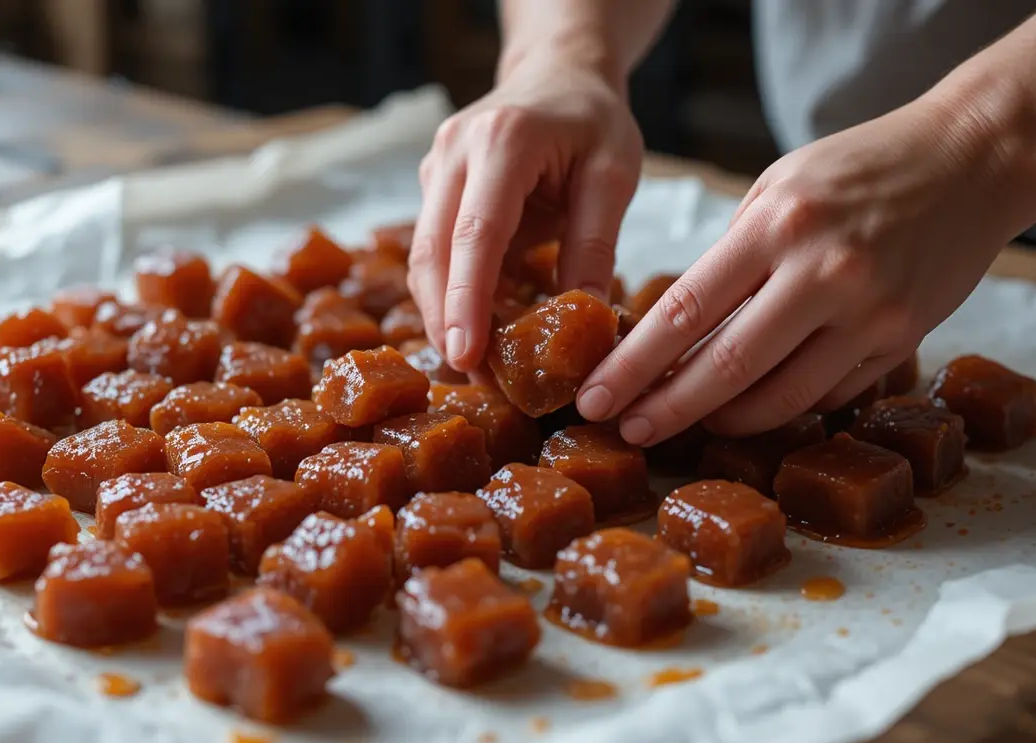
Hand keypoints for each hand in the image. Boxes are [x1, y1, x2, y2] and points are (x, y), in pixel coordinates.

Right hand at [408, 52, 643, 372]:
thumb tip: (587, 321)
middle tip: (472, 377)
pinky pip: (434, 249)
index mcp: (503, 141)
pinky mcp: (433, 187)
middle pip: (433, 250)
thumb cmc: (592, 121)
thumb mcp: (612, 177)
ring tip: (475, 365)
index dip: (466, 300)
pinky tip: (474, 328)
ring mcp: (435, 168)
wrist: (558, 73)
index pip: (476, 233)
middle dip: (445, 319)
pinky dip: (450, 292)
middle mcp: (454, 152)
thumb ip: (594, 246)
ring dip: (443, 312)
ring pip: (424, 256)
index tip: (465, 354)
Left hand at [576, 94, 1027, 443]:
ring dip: (724, 420)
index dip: (634, 365)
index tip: (597, 396)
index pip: (685, 311)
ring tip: (685, 425)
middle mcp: (822, 272)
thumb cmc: (860, 168)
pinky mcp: (902, 341)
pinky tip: (755, 407)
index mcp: (777, 225)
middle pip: (726, 368)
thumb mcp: (779, 186)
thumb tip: (680, 327)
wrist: (973, 158)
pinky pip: (829, 394)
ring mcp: (869, 314)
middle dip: (667, 409)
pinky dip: (786, 406)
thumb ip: (734, 254)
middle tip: (627, 430)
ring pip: (780, 397)